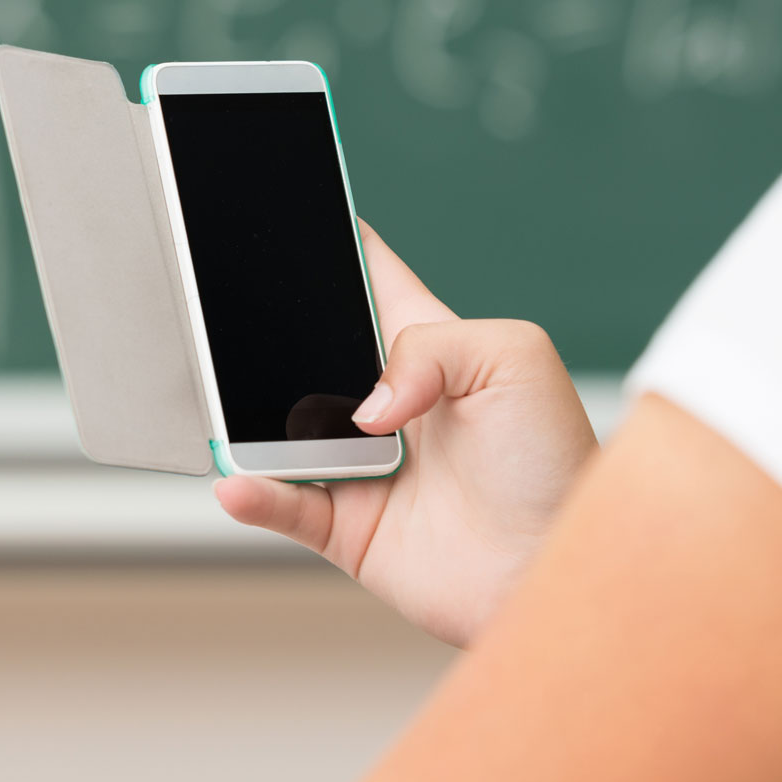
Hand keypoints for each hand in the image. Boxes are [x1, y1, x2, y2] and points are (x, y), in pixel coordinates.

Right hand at [215, 225, 594, 645]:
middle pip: (305, 352)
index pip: (369, 281)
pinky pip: (283, 506)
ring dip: (248, 420)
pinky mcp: (348, 526)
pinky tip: (239, 482)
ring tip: (228, 408)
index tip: (289, 215)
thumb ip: (431, 346)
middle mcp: (388, 404)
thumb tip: (364, 405)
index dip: (332, 245)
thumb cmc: (557, 464)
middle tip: (225, 313)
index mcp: (430, 348)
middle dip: (264, 333)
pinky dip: (254, 496)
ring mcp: (361, 465)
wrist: (556, 566)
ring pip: (279, 430)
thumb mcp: (516, 358)